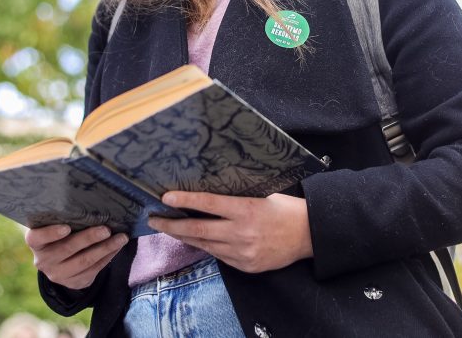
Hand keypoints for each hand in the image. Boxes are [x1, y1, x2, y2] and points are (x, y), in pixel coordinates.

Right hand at [25, 224, 128, 289]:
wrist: (61, 262)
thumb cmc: (61, 234)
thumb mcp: (56, 227)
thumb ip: (66, 218)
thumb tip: (95, 204)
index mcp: (36, 242)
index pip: (37, 238)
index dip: (50, 233)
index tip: (66, 227)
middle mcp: (43, 260)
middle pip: (67, 248)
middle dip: (89, 238)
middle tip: (106, 229)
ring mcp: (58, 274)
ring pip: (84, 261)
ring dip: (105, 248)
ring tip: (121, 237)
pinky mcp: (74, 282)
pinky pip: (94, 269)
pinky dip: (108, 256)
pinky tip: (118, 246)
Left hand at [148, 192, 312, 272]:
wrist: (308, 235)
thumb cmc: (286, 209)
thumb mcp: (263, 195)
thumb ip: (237, 199)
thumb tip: (210, 196)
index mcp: (246, 210)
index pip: (208, 204)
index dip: (184, 200)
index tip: (165, 197)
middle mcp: (241, 233)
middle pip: (198, 229)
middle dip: (171, 224)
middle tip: (153, 219)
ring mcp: (241, 252)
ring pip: (204, 244)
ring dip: (184, 236)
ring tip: (168, 228)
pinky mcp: (244, 265)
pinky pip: (218, 255)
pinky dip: (205, 246)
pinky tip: (195, 239)